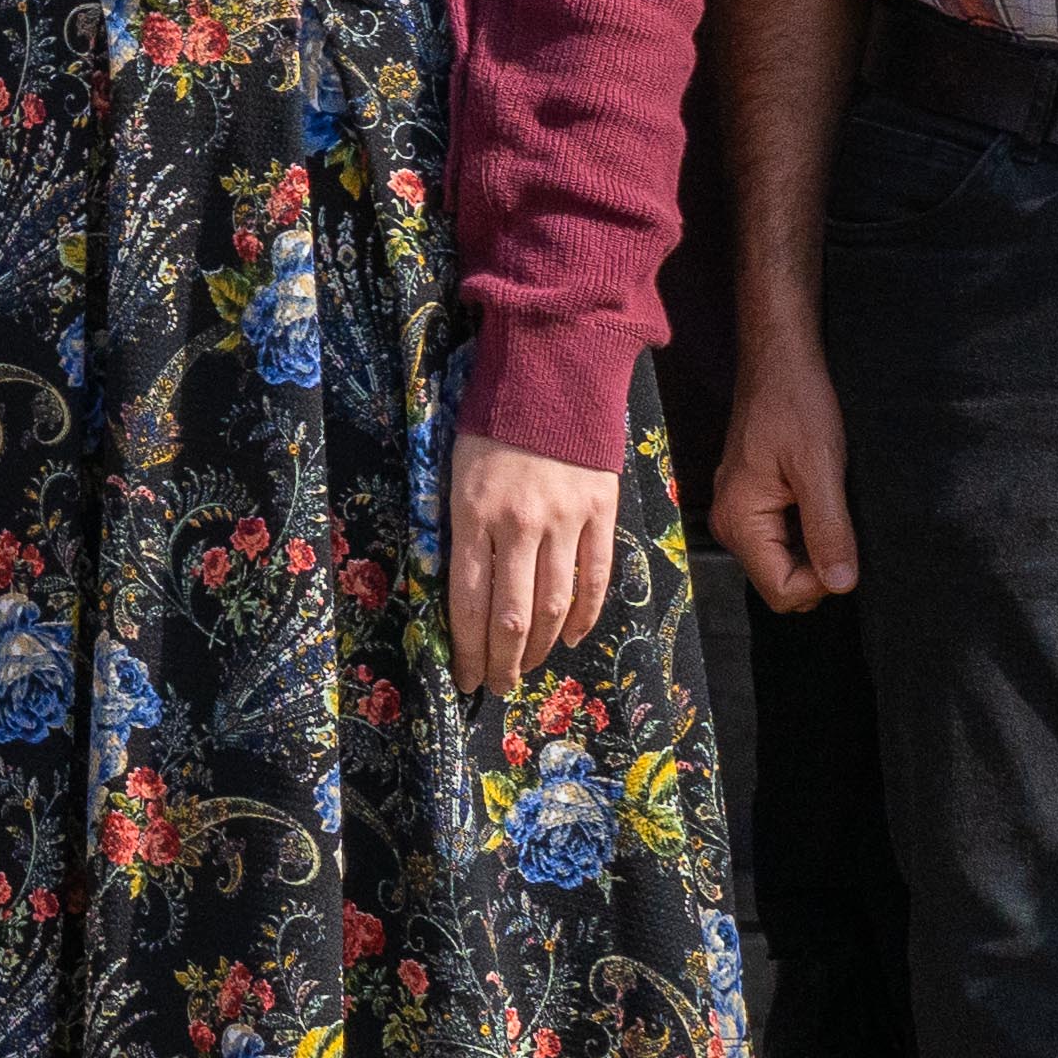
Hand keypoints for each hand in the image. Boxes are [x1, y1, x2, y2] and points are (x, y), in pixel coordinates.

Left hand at [449, 429, 623, 695]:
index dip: (467, 649)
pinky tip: (568, 637)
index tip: (465, 678)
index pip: (468, 601)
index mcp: (473, 513)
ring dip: (539, 648)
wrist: (551, 371)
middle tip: (497, 686)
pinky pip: (595, 576)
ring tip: (526, 668)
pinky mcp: (601, 510)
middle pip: (511, 616)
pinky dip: (584, 615)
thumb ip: (461, 529)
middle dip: (502, 662)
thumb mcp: (456, 471)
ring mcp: (565, 519)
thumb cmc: (492, 423)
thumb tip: (465, 592)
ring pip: (553, 605)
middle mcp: (520, 524)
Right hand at [705, 320, 860, 611]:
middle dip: (818, 568)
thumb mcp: (821, 467)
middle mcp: (729, 525)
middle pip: (780, 582)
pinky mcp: (750, 504)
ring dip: (815, 549)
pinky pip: (781, 540)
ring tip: (831, 506)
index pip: (782, 591)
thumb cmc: (796, 404)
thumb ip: (828, 529)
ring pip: (783, 563)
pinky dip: (807, 533)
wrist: (779, 362)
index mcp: (740, 521)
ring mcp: (738, 515)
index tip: (845, 545)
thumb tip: (842, 585)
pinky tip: (821, 501)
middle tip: (841, 523)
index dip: (821, 581)